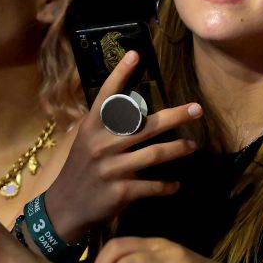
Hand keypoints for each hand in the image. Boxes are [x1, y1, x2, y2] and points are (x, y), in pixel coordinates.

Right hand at [44, 50, 200, 241]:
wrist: (65, 208)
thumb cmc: (80, 171)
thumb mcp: (85, 142)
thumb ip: (106, 126)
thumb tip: (133, 110)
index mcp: (91, 128)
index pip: (107, 97)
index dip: (120, 75)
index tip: (135, 54)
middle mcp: (101, 145)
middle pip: (144, 126)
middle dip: (174, 116)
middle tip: (197, 109)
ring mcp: (111, 169)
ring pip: (154, 154)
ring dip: (178, 149)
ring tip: (192, 146)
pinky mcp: (120, 192)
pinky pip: (152, 186)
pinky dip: (167, 185)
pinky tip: (176, 185)